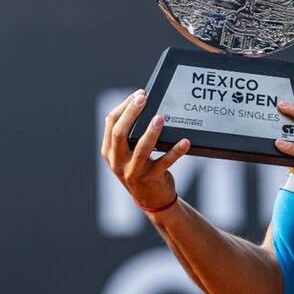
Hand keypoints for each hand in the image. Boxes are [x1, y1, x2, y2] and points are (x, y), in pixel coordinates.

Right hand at [101, 88, 190, 209]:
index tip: (139, 93)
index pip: (111, 123)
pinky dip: (175, 151)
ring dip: (151, 132)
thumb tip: (143, 102)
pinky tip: (185, 142)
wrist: (152, 199)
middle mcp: (117, 162)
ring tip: (160, 118)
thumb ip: (130, 133)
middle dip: (132, 113)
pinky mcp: (150, 180)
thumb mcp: (127, 153)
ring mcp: (133, 172)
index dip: (124, 106)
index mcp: (109, 151)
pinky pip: (164, 163)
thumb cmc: (141, 168)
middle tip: (144, 98)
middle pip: (120, 134)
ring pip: (141, 149)